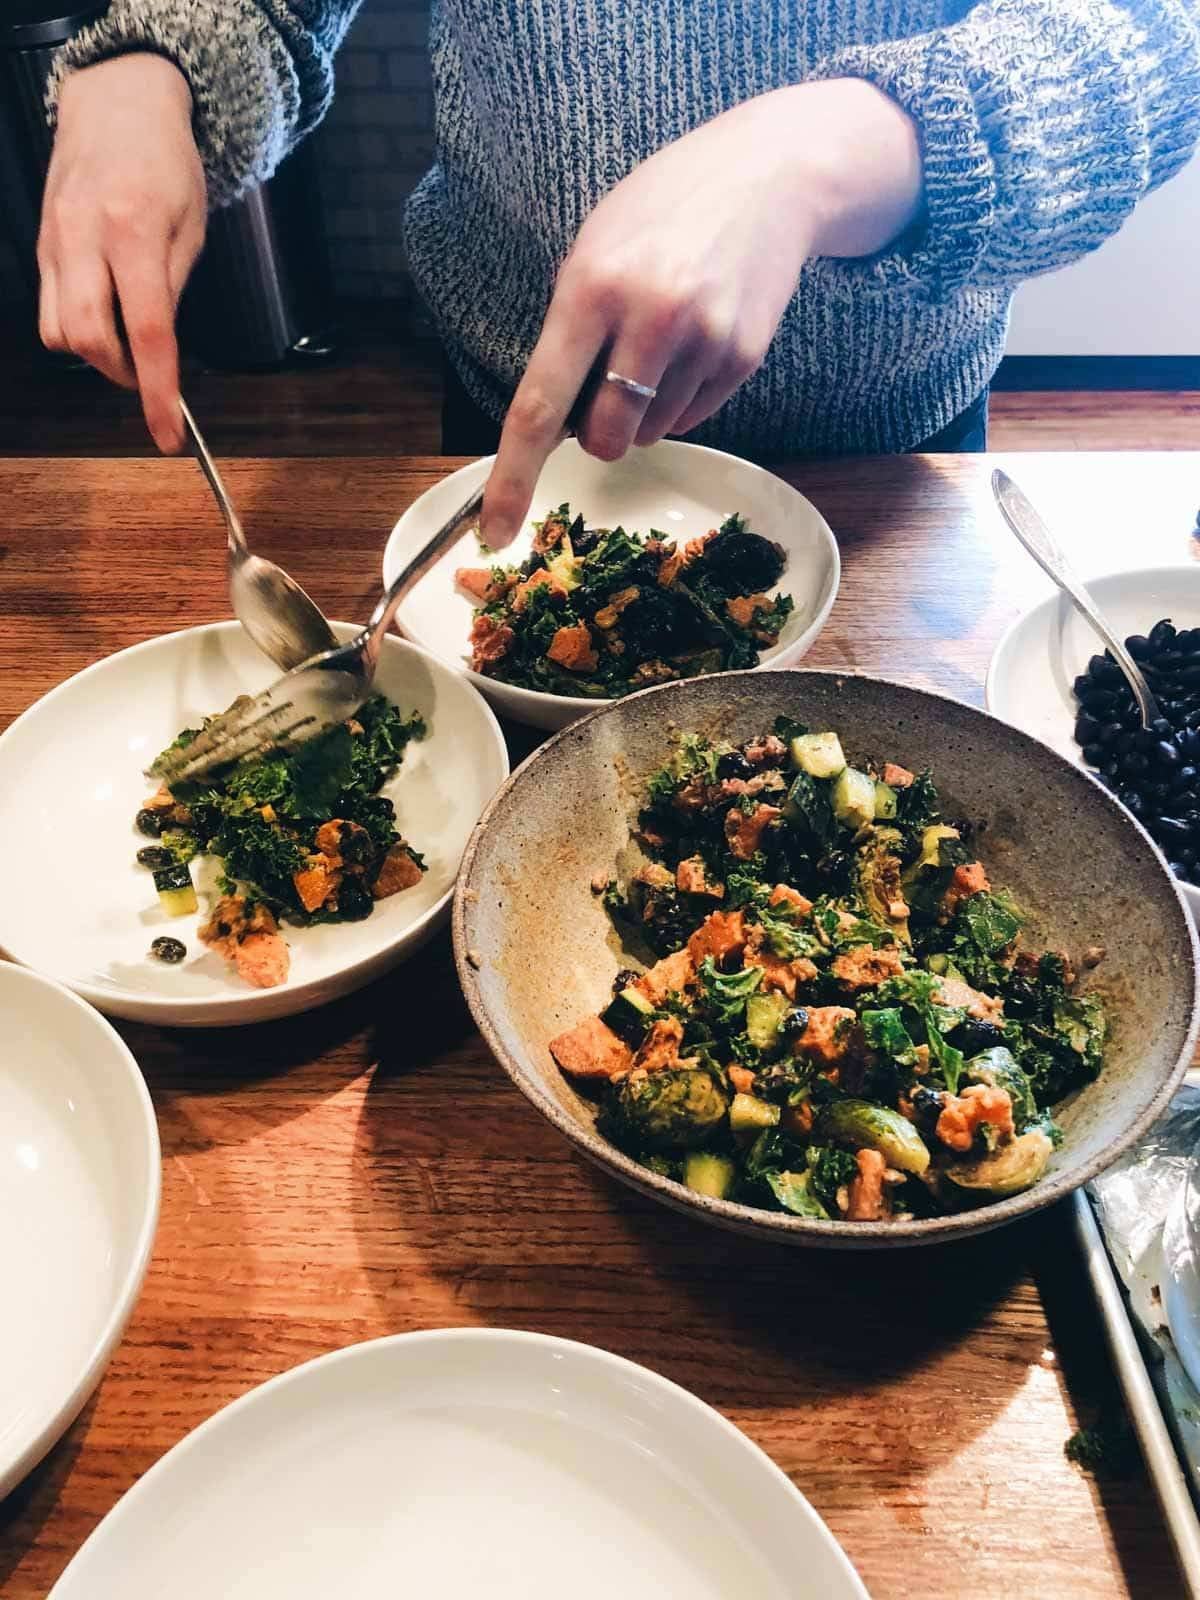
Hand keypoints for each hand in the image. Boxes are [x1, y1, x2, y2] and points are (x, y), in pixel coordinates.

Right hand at [38, 54, 206, 452]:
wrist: (116, 103)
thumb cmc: (166, 162)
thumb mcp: (192, 225)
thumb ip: (173, 287)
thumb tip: (160, 347)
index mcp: (134, 232)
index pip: (148, 332)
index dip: (158, 391)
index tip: (169, 433)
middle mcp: (85, 238)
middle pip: (88, 338)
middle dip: (121, 374)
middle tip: (151, 375)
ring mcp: (55, 242)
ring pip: (57, 330)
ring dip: (94, 355)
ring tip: (127, 344)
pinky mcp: (41, 245)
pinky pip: (48, 307)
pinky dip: (76, 330)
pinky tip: (103, 318)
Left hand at [480, 78, 921, 545]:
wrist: (769, 175)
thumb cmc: (664, 212)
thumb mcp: (595, 249)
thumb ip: (571, 331)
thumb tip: (559, 424)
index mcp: (592, 289)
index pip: (540, 405)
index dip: (512, 476)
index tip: (495, 529)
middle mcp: (650, 318)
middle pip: (602, 439)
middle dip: (596, 433)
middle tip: (606, 384)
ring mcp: (703, 341)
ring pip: (649, 434)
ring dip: (642, 411)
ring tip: (660, 339)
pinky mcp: (742, 357)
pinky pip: (691, 417)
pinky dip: (681, 398)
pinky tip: (693, 340)